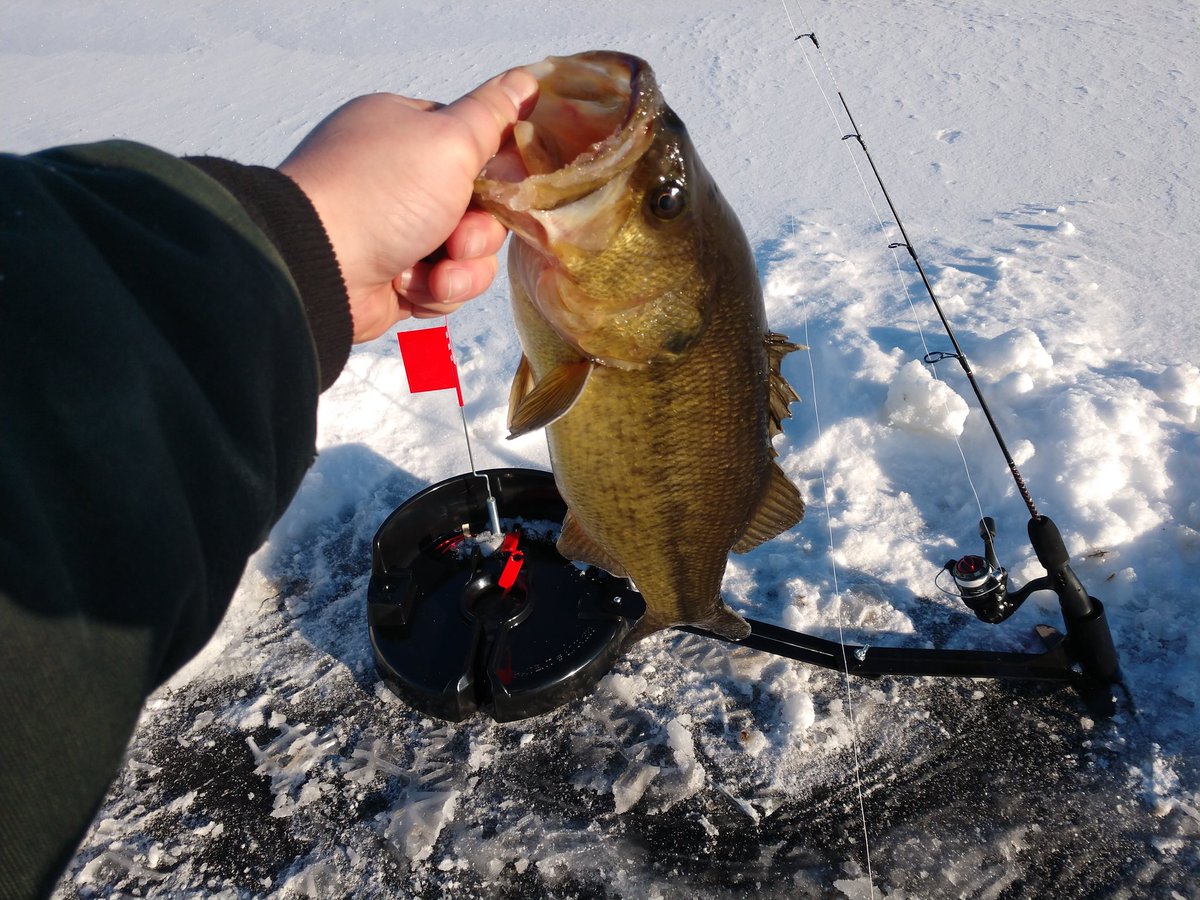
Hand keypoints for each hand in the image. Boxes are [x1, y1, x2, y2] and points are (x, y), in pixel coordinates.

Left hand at [279, 68, 538, 342]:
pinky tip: (409, 288)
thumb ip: (491, 114)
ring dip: (460, 268)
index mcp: (406, 132)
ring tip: (433, 275)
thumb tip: (527, 77)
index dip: (499, 169)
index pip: (474, 144)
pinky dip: (435, 291)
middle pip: (480, 207)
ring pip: (468, 253)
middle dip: (478, 232)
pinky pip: (445, 285)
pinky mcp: (398, 277)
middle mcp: (401, 179)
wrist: (319, 268)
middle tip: (457, 239)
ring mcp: (398, 230)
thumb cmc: (382, 192)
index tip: (509, 185)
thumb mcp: (448, 139)